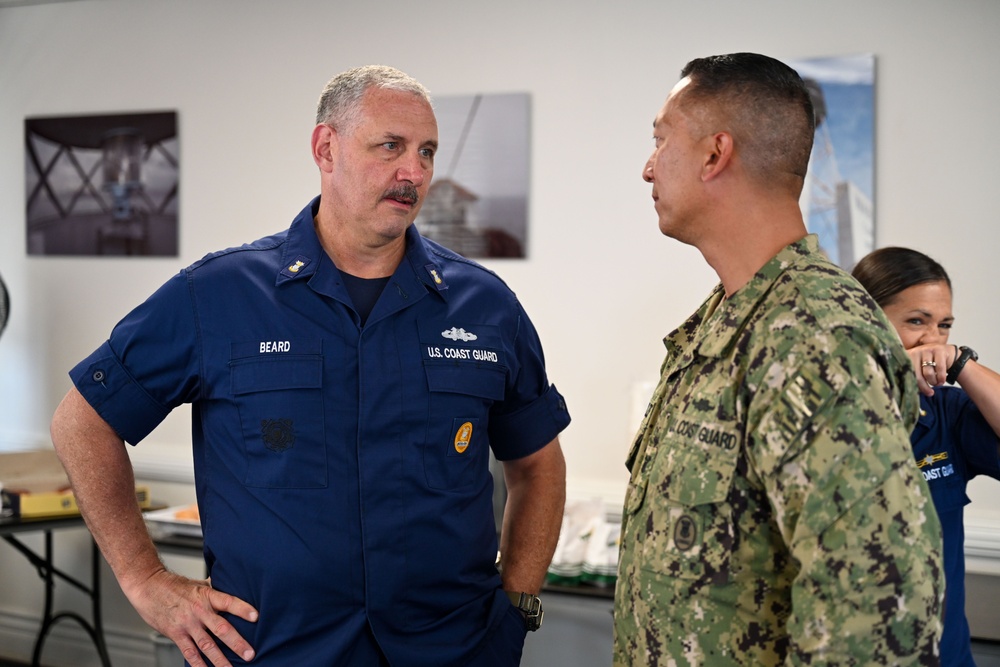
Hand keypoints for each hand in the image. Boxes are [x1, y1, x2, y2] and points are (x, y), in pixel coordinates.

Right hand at [124, 568, 257, 665]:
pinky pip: (189, 652)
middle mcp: (199, 611)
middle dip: (237, 643)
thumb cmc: (174, 585)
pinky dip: (198, 664)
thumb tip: (233, 586)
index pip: (228, 602)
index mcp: (207, 595)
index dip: (242, 609)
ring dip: (220, 659)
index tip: (256, 617)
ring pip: (207, 645)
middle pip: (221, 628)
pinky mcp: (176, 635)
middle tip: (250, 653)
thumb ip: (215, 589)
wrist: (148, 587)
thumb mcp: (198, 583)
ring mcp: (187, 624)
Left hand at [908, 343, 957, 396]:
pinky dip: (941, 378)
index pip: (905, 374)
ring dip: (933, 382)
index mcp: (906, 357)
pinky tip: (941, 381)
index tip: (916, 394)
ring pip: (928, 373)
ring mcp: (926, 350)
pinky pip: (940, 369)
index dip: (911, 385)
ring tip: (936, 383)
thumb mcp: (919, 369)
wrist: (946, 353)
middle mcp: (915, 352)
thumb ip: (913, 377)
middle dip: (924, 387)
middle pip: (916, 375)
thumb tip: (910, 393)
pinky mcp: (938, 350)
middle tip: (929, 393)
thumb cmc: (929, 365)